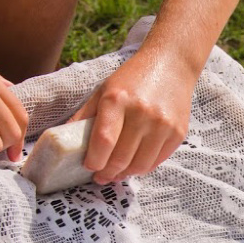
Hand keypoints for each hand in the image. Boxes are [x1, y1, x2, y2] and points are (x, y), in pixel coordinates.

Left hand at [72, 47, 193, 184]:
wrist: (171, 66)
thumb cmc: (133, 79)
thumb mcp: (104, 90)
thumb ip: (86, 115)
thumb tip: (65, 141)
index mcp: (118, 99)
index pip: (104, 141)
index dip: (94, 160)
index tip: (89, 167)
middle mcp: (142, 113)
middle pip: (121, 158)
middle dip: (108, 173)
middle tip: (100, 176)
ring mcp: (163, 124)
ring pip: (140, 165)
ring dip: (125, 174)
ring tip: (116, 173)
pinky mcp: (178, 133)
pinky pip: (157, 161)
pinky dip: (142, 168)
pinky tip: (133, 164)